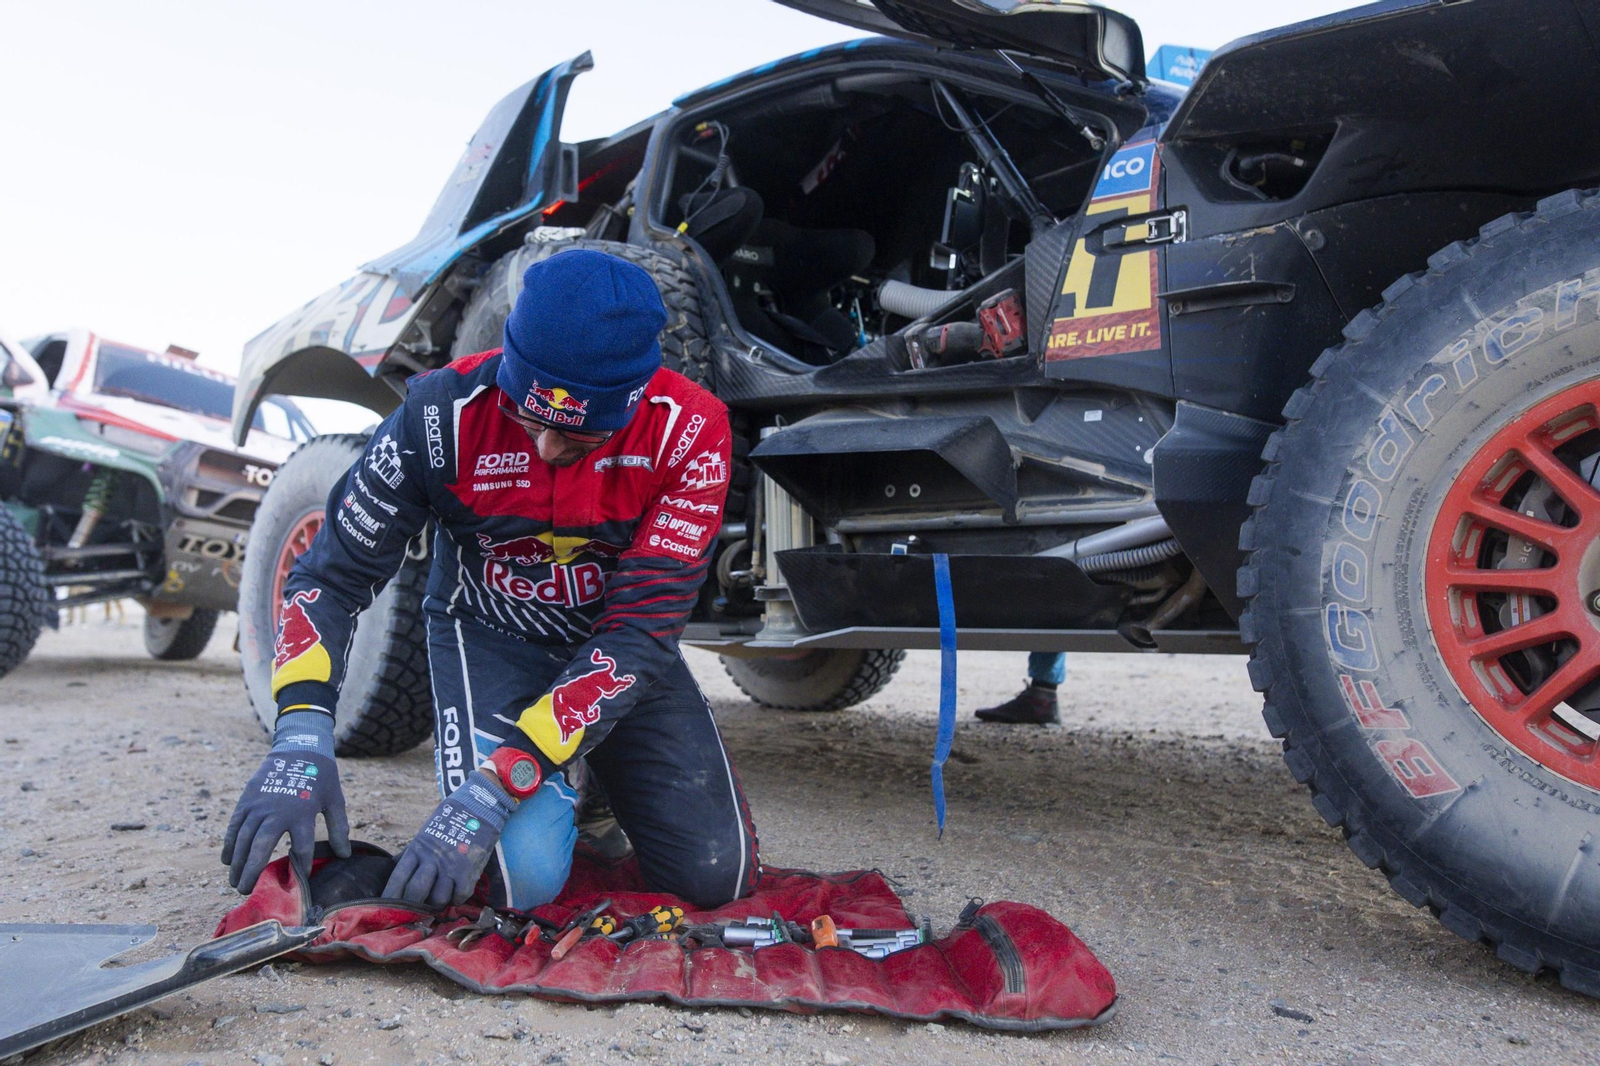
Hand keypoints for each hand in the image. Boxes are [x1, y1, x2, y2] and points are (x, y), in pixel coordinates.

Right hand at [222, 710, 349, 892]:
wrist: (299, 748)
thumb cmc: (321, 777)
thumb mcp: (335, 800)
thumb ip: (339, 828)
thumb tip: (344, 855)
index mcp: (302, 812)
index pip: (302, 847)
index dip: (302, 864)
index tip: (300, 879)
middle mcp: (276, 811)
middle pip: (260, 847)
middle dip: (251, 871)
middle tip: (245, 892)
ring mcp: (258, 805)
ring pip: (242, 839)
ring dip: (236, 863)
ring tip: (235, 883)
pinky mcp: (246, 800)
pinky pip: (233, 826)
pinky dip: (228, 844)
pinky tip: (227, 860)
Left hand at [382, 769, 514, 906]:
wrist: (478, 808)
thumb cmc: (447, 823)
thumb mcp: (423, 836)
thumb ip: (409, 855)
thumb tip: (390, 868)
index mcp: (416, 850)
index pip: (397, 880)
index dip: (391, 898)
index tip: (388, 910)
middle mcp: (432, 860)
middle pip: (415, 894)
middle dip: (412, 908)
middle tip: (414, 913)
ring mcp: (451, 867)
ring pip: (438, 899)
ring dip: (437, 903)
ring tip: (437, 900)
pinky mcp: (469, 872)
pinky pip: (459, 897)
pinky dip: (456, 899)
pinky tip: (454, 892)